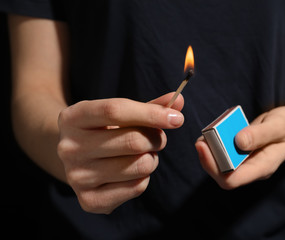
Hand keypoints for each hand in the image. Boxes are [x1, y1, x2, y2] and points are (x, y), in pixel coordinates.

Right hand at [57, 93, 183, 213]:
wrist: (77, 158)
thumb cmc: (105, 130)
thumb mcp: (121, 113)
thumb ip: (150, 106)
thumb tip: (178, 101)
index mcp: (73, 118)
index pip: (115, 111)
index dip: (151, 113)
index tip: (176, 118)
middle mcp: (69, 148)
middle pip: (132, 141)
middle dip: (156, 138)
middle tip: (157, 138)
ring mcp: (77, 176)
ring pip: (140, 166)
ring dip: (152, 158)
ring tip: (142, 154)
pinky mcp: (89, 200)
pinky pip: (137, 187)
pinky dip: (144, 178)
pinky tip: (132, 172)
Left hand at [195, 106, 284, 189]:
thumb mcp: (279, 125)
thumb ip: (260, 134)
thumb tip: (238, 142)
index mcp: (263, 167)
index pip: (233, 180)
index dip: (214, 167)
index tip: (204, 147)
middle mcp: (252, 169)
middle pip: (222, 176)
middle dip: (208, 159)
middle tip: (201, 140)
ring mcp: (246, 163)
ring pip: (220, 167)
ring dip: (209, 153)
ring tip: (204, 136)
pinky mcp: (240, 154)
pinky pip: (223, 155)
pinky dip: (214, 146)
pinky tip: (212, 133)